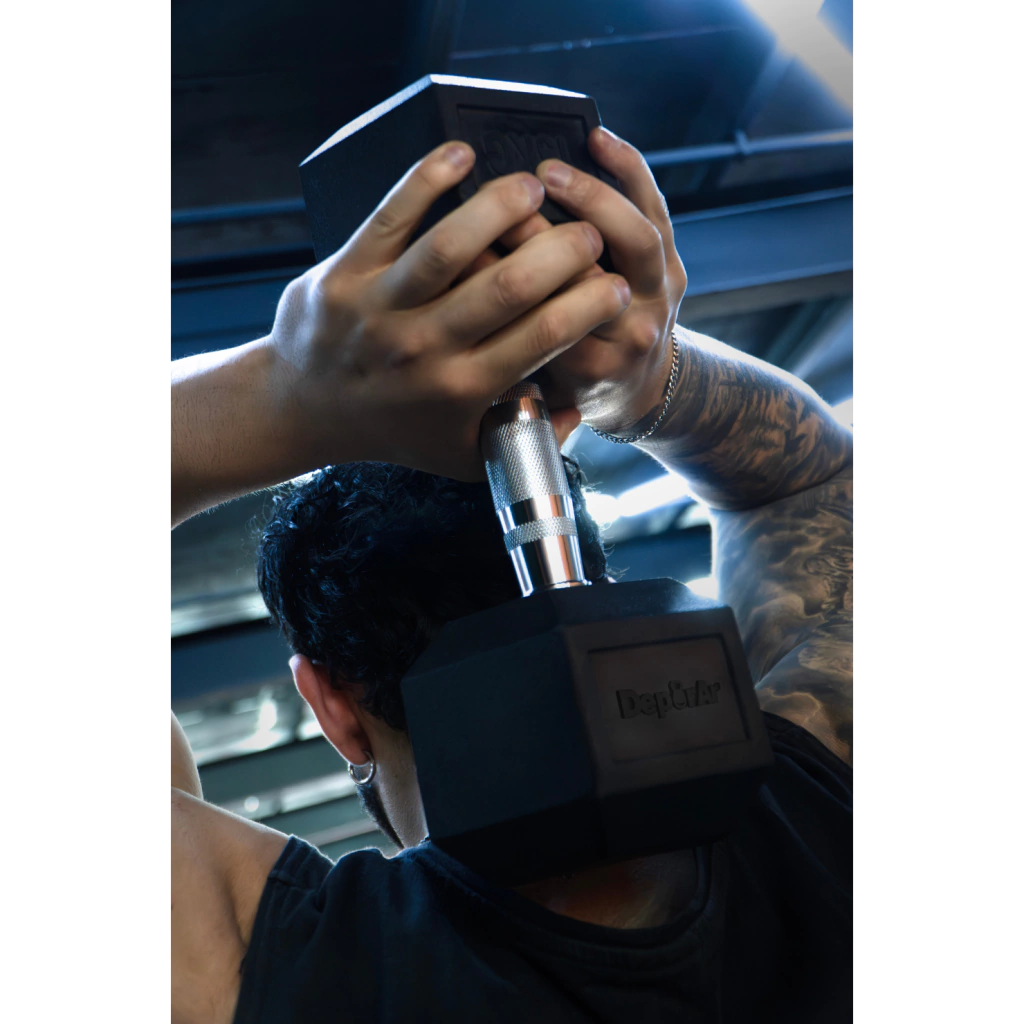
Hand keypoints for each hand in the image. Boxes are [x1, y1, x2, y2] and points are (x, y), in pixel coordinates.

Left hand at [266, 141, 630, 478]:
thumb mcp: (463, 455)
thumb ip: (522, 438)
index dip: (589, 303)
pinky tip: (461, 155)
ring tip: (535, 185)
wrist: (304, 410)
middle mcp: (424, 348)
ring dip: (501, 207)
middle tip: (586, 234)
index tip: (613, 285)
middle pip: (508, 286)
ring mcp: (382, 308)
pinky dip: (426, 180)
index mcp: (462, 389)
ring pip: (450, 245)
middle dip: (563, 251)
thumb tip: (576, 415)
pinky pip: (390, 216)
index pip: (544, 336)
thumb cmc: (394, 429)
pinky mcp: (346, 272)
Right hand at [463, 128, 686, 436]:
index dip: (509, 284)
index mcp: (593, 369)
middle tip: (511, 207)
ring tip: (549, 169)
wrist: (638, 389)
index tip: (470, 255)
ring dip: (594, 197)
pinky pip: (656, 208)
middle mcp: (633, 334)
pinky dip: (628, 170)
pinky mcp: (671, 263)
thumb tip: (461, 279)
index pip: (551, 321)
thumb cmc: (573, 386)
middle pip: (596, 279)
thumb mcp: (535, 386)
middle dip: (551, 239)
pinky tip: (596, 138)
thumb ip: (504, 343)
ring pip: (638, 238)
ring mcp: (662, 295)